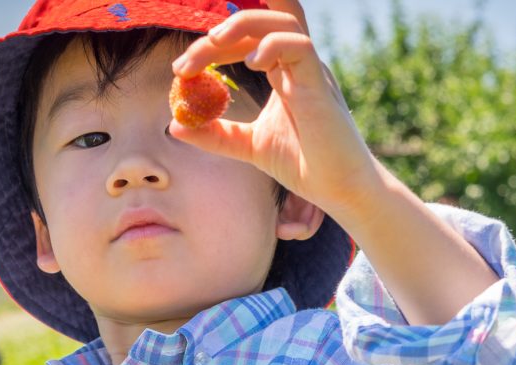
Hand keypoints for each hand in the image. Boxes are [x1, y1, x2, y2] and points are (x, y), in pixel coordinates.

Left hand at [171, 0, 379, 217]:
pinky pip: (300, 46)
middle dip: (217, 37)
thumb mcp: (249, 147)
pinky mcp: (321, 84)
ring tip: (213, 43)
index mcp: (285, 74)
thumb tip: (175, 125)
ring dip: (243, 26)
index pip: (245, 40)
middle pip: (258, 25)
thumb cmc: (305, 167)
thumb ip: (216, 134)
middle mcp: (299, 66)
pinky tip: (252, 64)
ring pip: (283, 22)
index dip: (211, 48)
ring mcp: (312, 72)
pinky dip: (273, 45)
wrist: (340, 191)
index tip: (181, 71)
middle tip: (185, 66)